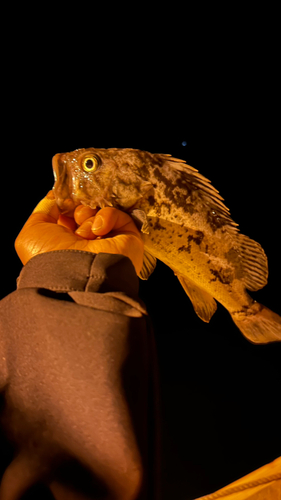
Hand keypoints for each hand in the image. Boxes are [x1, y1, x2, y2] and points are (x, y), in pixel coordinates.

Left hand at [15, 191, 143, 274]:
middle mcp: (87, 243)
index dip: (65, 205)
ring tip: (85, 233)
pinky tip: (98, 231)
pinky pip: (118, 215)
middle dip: (78, 210)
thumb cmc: (50, 256)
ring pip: (99, 212)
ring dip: (88, 218)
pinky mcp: (128, 239)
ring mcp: (108, 242)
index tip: (62, 200)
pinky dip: (106, 218)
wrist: (76, 276)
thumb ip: (43, 210)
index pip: (68, 215)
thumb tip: (56, 197)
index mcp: (65, 243)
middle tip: (74, 218)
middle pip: (85, 211)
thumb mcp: (33, 231)